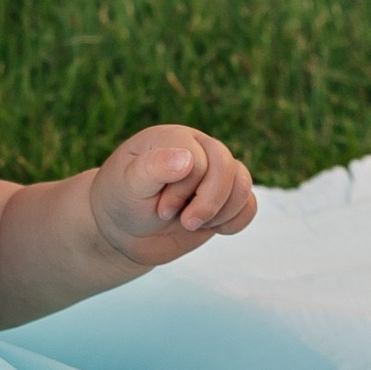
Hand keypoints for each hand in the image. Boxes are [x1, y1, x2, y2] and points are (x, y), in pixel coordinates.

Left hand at [86, 126, 256, 271]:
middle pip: (227, 167)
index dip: (184, 189)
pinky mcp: (223, 199)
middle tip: (186, 223)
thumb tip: (189, 158)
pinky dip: (235, 221)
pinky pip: (249, 205)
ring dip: (221, 212)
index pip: (199, 159)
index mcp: (174, 138)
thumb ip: (155, 168)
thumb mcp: (129, 185)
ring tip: (192, 224)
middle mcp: (199, 149)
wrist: (123, 231)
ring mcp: (213, 174)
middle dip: (209, 202)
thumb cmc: (121, 201)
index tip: (159, 208)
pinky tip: (212, 228)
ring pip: (243, 184)